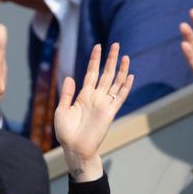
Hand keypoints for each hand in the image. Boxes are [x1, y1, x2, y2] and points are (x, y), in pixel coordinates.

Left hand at [54, 42, 133, 181]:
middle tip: (116, 44)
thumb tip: (70, 77)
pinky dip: (126, 87)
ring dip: (121, 70)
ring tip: (126, 56)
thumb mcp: (62, 111)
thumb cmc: (66, 133)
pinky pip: (120, 97)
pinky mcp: (110, 113)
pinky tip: (131, 76)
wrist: (74, 149)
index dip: (95, 60)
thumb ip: (67, 94)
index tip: (99, 46)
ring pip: (115, 83)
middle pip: (106, 74)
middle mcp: (96, 98)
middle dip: (111, 59)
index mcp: (84, 96)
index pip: (92, 73)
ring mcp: (104, 104)